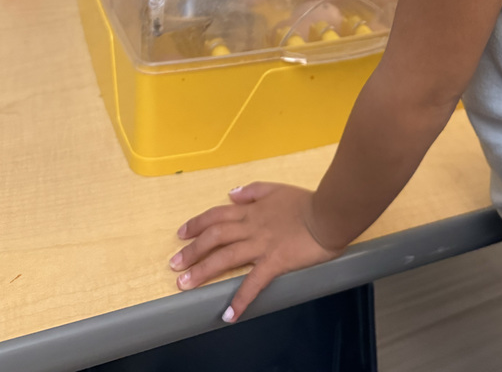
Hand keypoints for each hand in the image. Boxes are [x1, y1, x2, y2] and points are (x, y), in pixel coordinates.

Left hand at [169, 182, 341, 321]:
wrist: (328, 214)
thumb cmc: (306, 202)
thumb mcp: (277, 188)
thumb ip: (253, 190)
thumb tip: (232, 193)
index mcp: (252, 210)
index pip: (218, 215)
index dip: (197, 224)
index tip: (181, 234)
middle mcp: (251, 227)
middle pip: (215, 237)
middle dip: (192, 251)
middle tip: (173, 265)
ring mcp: (261, 245)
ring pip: (226, 257)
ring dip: (203, 271)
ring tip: (184, 284)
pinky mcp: (274, 263)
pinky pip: (254, 282)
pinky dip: (240, 299)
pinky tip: (229, 314)